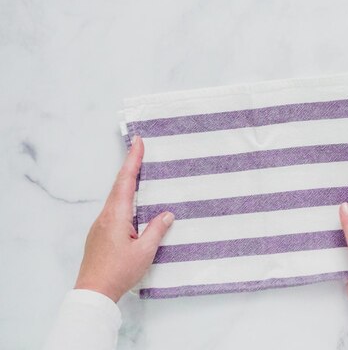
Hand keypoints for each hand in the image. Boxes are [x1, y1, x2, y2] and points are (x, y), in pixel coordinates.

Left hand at [74, 136, 173, 301]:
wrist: (93, 292)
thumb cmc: (119, 272)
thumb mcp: (144, 251)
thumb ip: (156, 230)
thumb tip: (167, 214)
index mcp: (116, 216)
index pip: (125, 181)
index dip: (132, 160)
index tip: (137, 142)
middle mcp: (105, 216)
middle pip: (118, 186)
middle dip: (129, 166)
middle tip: (139, 149)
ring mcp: (100, 225)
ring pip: (115, 198)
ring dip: (126, 183)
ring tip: (139, 173)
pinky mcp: (100, 235)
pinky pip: (114, 210)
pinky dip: (124, 199)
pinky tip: (132, 205)